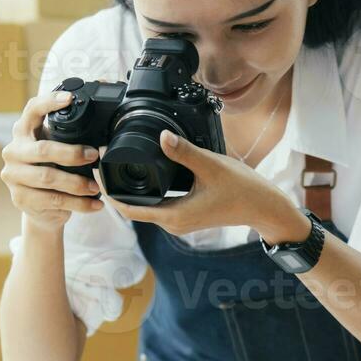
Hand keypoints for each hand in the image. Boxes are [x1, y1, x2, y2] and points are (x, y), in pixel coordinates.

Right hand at [0, 89, 102, 229]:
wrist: (41, 209)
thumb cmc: (53, 171)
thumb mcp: (58, 150)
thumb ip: (71, 136)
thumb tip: (103, 118)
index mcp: (23, 132)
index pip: (32, 110)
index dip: (49, 102)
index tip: (70, 99)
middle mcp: (14, 151)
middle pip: (43, 150)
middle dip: (72, 153)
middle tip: (93, 155)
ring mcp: (14, 176)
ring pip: (48, 178)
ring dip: (77, 183)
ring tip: (96, 187)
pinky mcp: (21, 198)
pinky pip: (53, 200)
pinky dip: (78, 203)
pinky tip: (94, 204)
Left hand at [100, 130, 310, 243]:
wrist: (264, 208)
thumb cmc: (242, 190)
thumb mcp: (211, 166)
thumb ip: (184, 152)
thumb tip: (160, 137)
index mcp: (174, 216)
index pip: (128, 208)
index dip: (108, 190)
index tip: (96, 170)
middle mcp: (173, 223)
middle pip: (132, 208)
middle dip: (114, 187)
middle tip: (99, 161)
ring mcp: (180, 221)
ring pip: (145, 207)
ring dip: (129, 190)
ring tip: (113, 166)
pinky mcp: (186, 215)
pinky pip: (157, 205)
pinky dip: (145, 192)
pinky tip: (142, 175)